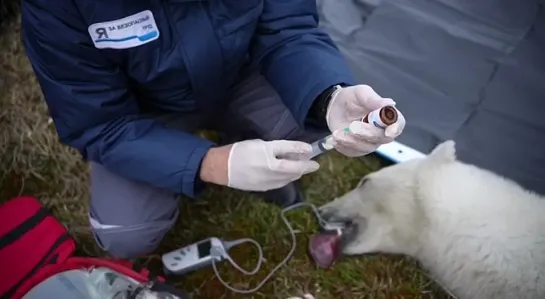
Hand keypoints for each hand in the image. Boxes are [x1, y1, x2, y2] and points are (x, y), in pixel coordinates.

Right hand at [200, 139, 319, 190]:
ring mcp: (266, 182)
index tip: (311, 150)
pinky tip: (289, 175)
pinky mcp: (263, 188)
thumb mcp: (259, 144)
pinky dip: (287, 179)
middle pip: (292, 169)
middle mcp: (269, 170)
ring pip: (288, 179)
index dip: (302, 151)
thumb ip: (278, 147)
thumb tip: (295, 150)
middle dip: (305, 167)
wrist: (222, 167)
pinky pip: (280, 184)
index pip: (289, 153)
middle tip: (313, 164)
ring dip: (297, 174)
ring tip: (302, 169)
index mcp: (268, 156)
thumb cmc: (240, 151)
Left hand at [326, 85, 405, 156]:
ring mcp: (370, 142)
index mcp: (387, 116)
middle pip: (381, 138)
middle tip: (352, 126)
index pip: (398, 124)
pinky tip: (335, 138)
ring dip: (352, 141)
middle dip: (367, 133)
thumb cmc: (351, 98)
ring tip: (337, 133)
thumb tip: (390, 103)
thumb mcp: (360, 93)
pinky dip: (343, 146)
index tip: (388, 132)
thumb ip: (373, 99)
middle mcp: (381, 131)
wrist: (334, 106)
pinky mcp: (357, 149)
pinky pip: (353, 152)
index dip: (396, 129)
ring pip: (366, 147)